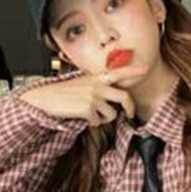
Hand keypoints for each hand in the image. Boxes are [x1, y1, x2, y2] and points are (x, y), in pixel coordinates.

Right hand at [21, 64, 147, 124]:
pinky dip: (92, 122)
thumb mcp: (82, 82)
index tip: (146, 69)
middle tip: (130, 113)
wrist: (45, 97)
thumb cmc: (63, 91)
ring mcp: (93, 97)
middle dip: (130, 108)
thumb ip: (97, 85)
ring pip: (111, 114)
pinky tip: (83, 117)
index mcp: (96, 77)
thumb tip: (110, 97)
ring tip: (92, 115)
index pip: (118, 72)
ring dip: (103, 118)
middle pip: (124, 97)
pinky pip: (97, 121)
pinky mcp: (87, 109)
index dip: (133, 71)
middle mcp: (97, 85)